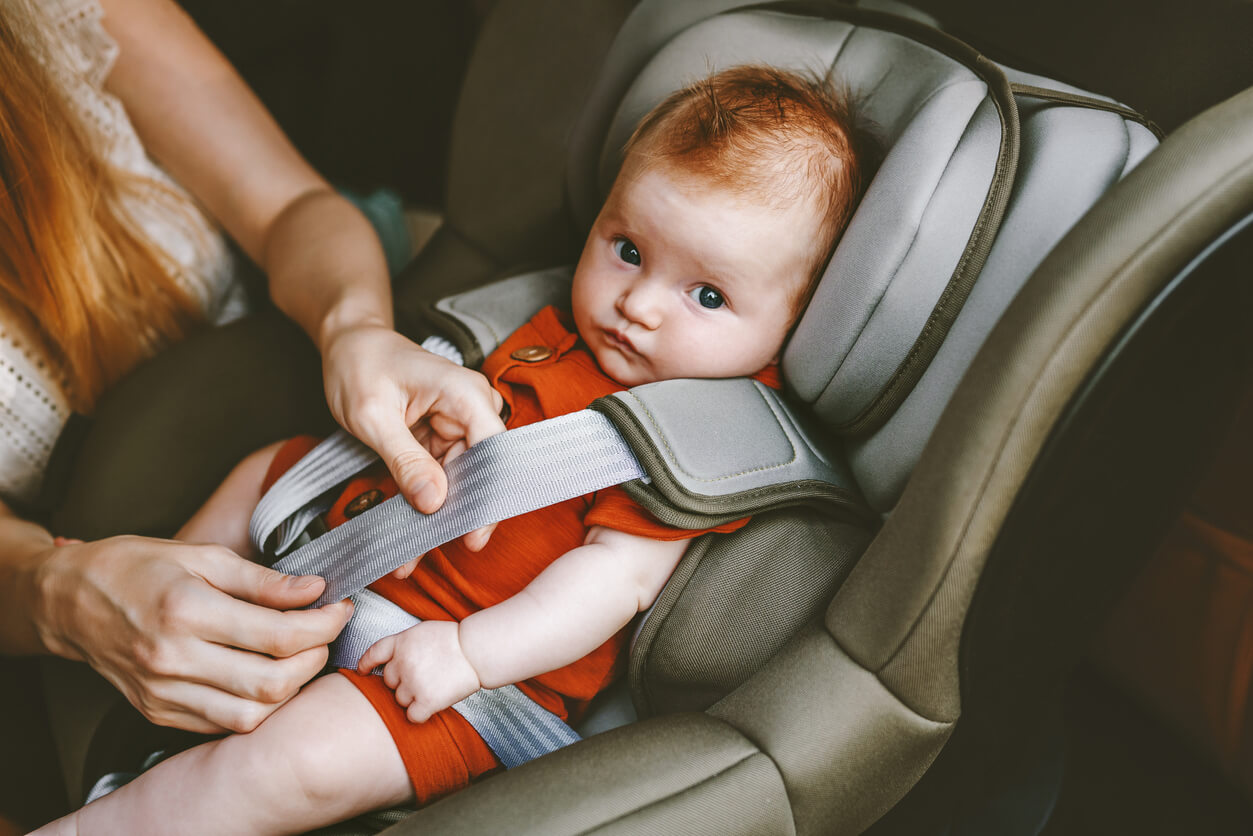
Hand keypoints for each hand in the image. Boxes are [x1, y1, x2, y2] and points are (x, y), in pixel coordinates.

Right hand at [36, 536, 352, 733]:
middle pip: (273, 683)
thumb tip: (316, 589)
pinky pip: (224, 722)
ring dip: (291, 687)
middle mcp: (173, 659)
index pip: (279, 635)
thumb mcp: (201, 555)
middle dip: (316, 657)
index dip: (324, 624)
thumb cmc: (134, 569)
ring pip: (253, 713)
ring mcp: (164, 693)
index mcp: (186, 611)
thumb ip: (263, 579)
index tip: (340, 607)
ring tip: (298, 653)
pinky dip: (256, 703)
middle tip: (325, 630)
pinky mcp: (159, 712)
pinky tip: (264, 672)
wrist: (69, 602)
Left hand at [320, 323, 503, 551]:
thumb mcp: (373, 414)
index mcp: (464, 393)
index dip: (485, 496)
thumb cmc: (359, 364)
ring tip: (405, 557)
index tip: (472, 535)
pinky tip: (404, 536)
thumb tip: (434, 502)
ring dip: (433, 518)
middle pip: (476, 473)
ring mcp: (457, 426)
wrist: (347, 344)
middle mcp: (470, 409)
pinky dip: (421, 505)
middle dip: (453, 516)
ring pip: (456, 483)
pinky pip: (438, 479)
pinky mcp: (441, 439)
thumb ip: (404, 459)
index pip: (492, 451)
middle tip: (425, 553)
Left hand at [357, 621, 480, 723]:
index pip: (373, 654)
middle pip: (389, 681)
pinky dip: (420, 713)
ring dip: (412, 697)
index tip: (362, 671)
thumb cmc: (455, 640)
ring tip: (433, 685)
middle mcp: (402, 663)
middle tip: (424, 676)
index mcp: (401, 642)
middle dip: (402, 681)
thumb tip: (393, 659)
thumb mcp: (422, 631)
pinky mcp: (426, 700)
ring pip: (400, 700)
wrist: (475, 650)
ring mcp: (413, 682)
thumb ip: (404, 644)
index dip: (365, 664)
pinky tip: (431, 704)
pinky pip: (412, 716)